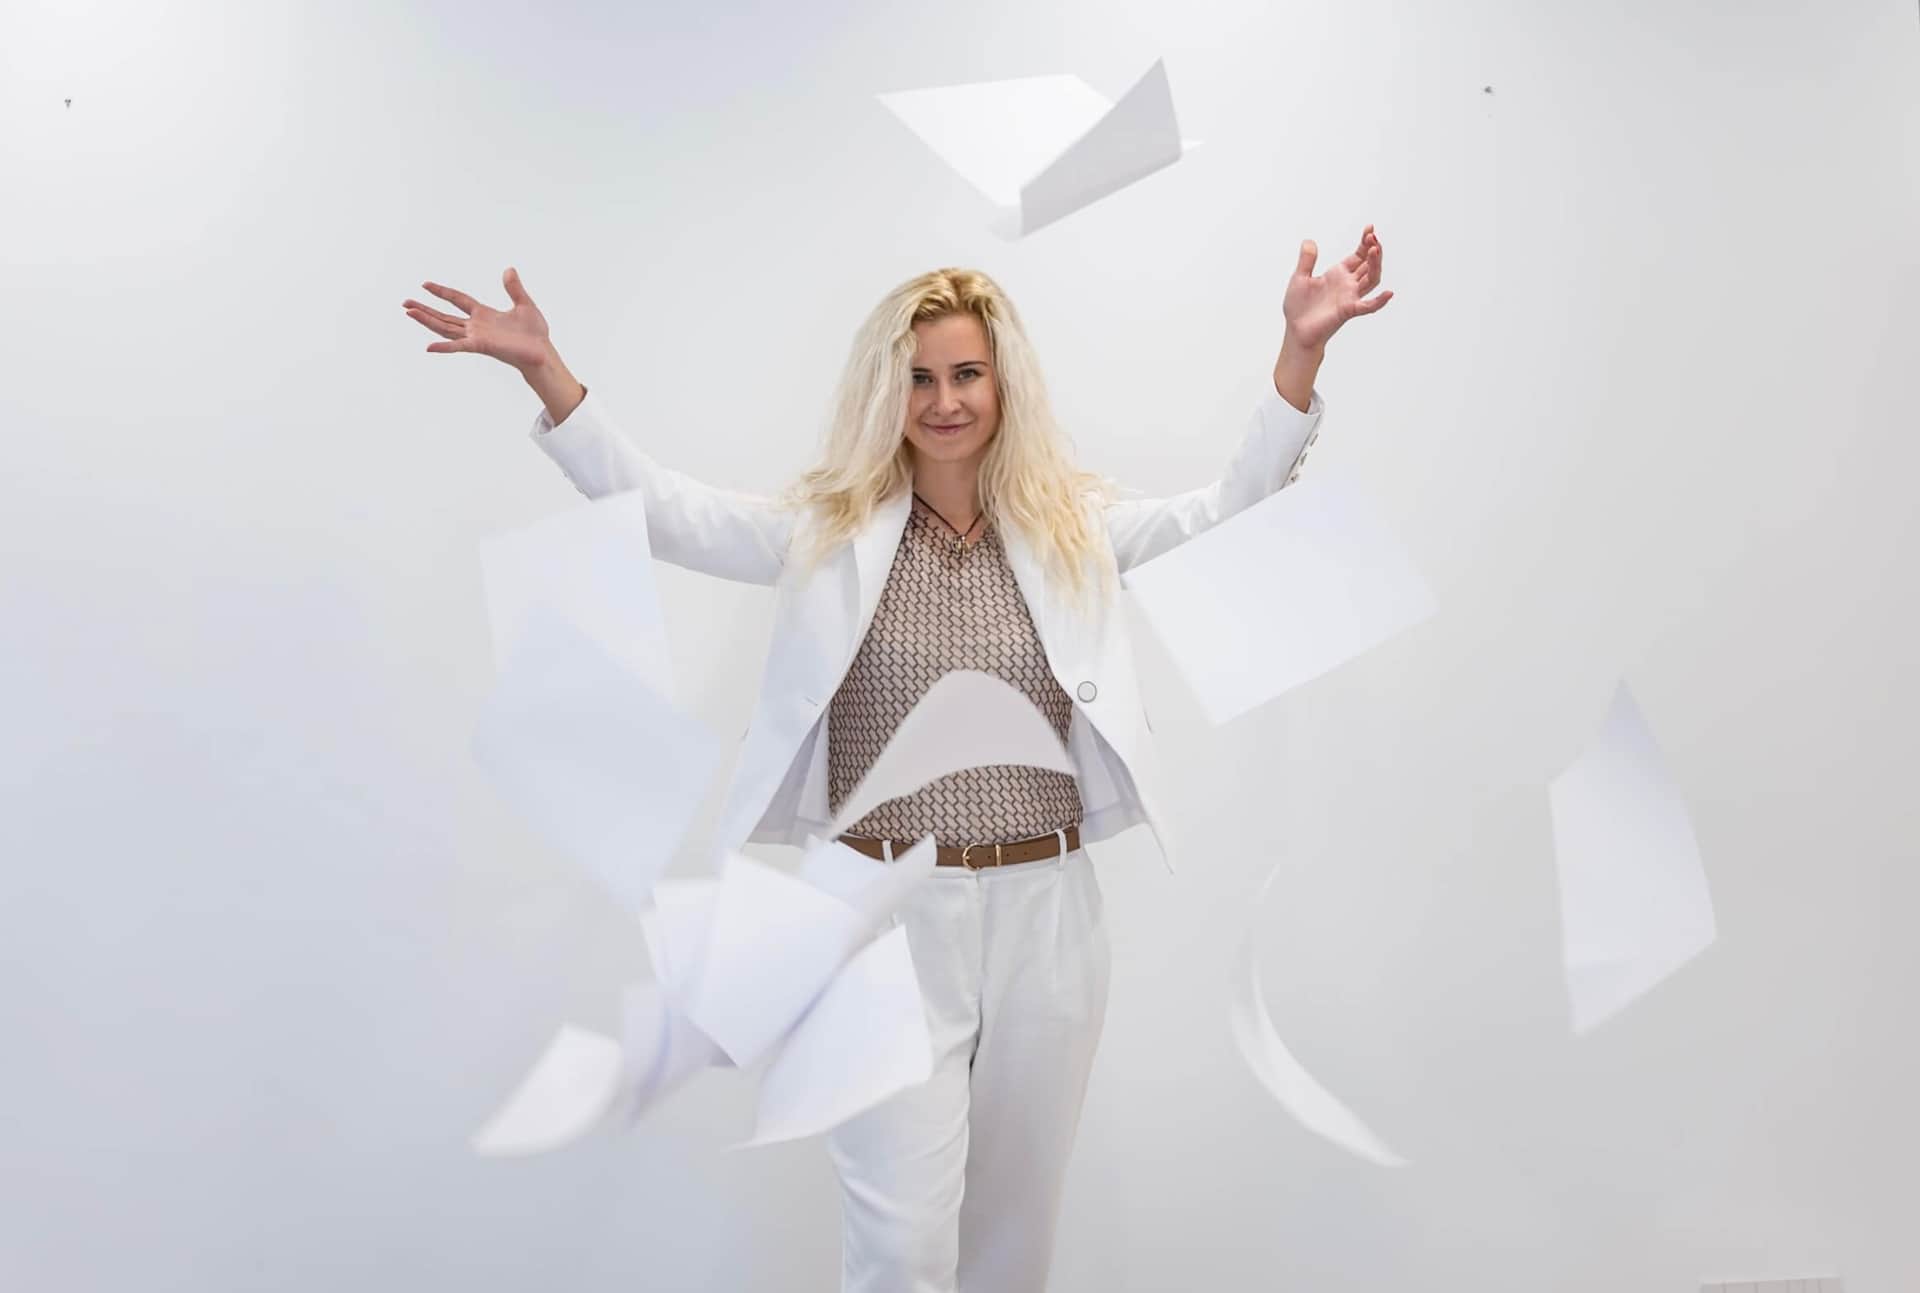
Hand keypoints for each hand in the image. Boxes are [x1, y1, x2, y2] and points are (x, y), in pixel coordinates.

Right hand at [402, 267, 555, 372]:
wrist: (543, 353)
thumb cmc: (535, 333)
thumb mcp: (524, 304)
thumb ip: (514, 288)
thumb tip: (509, 269)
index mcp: (484, 314)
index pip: (458, 300)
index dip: (442, 292)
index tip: (425, 285)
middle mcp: (476, 326)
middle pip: (444, 316)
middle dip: (425, 309)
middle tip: (405, 303)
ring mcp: (476, 337)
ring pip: (445, 328)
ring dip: (427, 321)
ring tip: (409, 313)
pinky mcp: (481, 346)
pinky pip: (459, 346)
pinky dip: (444, 347)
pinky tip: (428, 347)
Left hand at [1281, 226, 1391, 351]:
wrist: (1296, 330)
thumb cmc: (1299, 307)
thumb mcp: (1299, 278)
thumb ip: (1306, 260)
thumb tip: (1309, 241)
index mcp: (1338, 274)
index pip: (1358, 255)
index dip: (1365, 242)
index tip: (1370, 228)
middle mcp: (1348, 284)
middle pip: (1369, 264)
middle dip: (1373, 250)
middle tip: (1372, 237)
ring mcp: (1350, 297)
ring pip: (1372, 279)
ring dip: (1376, 265)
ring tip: (1375, 250)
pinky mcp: (1348, 310)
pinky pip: (1368, 306)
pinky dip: (1379, 301)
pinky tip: (1389, 293)